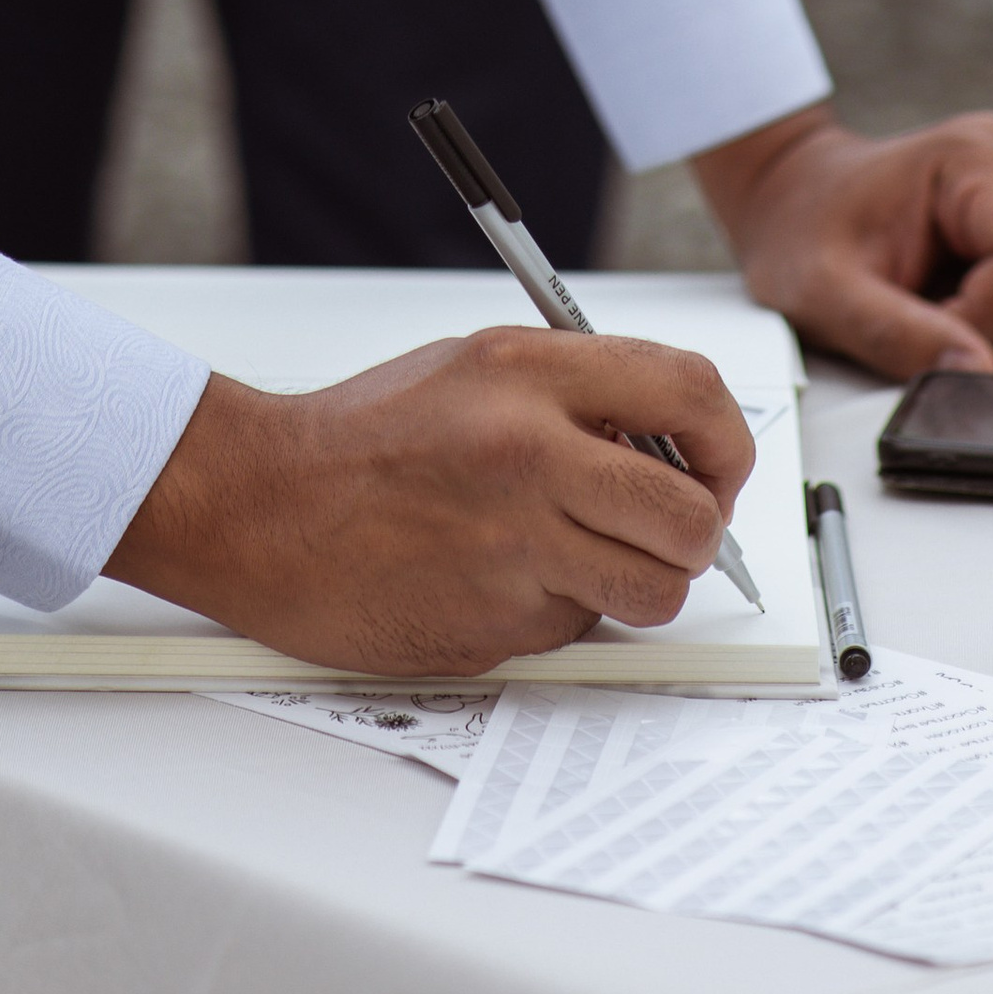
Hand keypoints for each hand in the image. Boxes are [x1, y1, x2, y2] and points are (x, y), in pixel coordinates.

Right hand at [103, 328, 751, 673]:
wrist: (264, 507)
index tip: (720, 464)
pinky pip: (578, 628)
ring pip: (655, 591)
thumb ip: (574, 391)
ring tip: (590, 558)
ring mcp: (515, 548)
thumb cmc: (363, 435)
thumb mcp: (476, 365)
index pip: (690, 393)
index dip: (728, 440)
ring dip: (641, 584)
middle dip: (699, 532)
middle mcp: (532, 456)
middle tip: (668, 528)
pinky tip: (504, 580)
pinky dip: (561, 612)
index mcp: (530, 374)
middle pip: (691, 515)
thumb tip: (666, 437)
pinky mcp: (495, 625)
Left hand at [694, 105, 992, 379]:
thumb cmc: (808, 230)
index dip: (986, 321)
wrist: (801, 200)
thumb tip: (978, 376)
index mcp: (981, 155)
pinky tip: (964, 303)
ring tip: (938, 307)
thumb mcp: (826, 293)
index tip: (925, 324)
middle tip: (925, 318)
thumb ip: (897, 336)